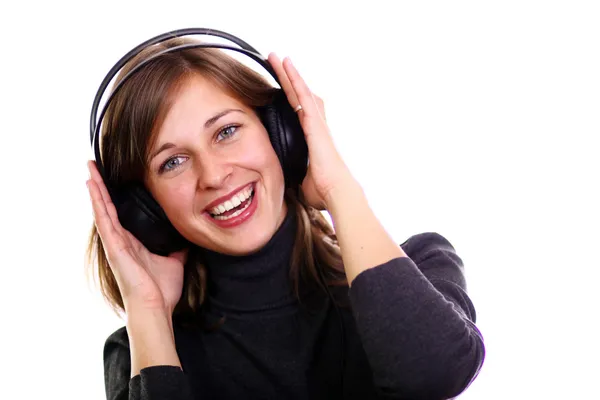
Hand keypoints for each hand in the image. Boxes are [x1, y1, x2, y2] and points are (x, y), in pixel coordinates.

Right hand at [86, 161, 187, 313]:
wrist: (156, 307)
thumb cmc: (162, 289)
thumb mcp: (175, 261)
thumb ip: (177, 247)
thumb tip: (187, 236)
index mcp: (133, 243)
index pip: (121, 213)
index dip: (116, 196)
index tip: (114, 179)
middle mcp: (120, 240)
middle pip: (109, 207)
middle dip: (103, 187)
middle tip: (95, 166)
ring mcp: (115, 243)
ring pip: (103, 209)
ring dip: (97, 188)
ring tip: (90, 168)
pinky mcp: (114, 246)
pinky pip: (104, 219)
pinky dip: (97, 201)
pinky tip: (92, 185)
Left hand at [268, 53, 354, 209]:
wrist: (336, 192)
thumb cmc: (324, 190)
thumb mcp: (302, 180)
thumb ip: (294, 173)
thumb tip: (284, 180)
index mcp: (314, 138)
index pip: (300, 112)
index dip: (292, 97)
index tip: (284, 85)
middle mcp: (317, 126)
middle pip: (301, 95)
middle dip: (289, 78)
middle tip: (278, 62)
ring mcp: (317, 123)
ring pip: (301, 91)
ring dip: (289, 73)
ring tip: (277, 57)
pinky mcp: (315, 123)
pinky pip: (303, 96)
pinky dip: (295, 79)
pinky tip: (286, 65)